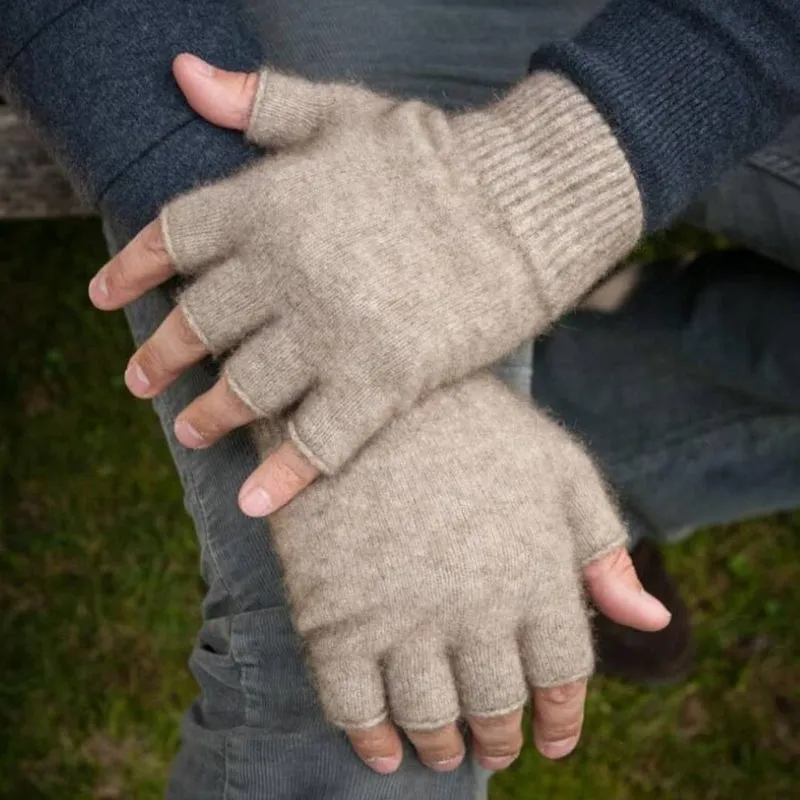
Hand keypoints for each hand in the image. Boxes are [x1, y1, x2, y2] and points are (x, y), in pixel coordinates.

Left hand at [90, 54, 641, 484]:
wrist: (523, 201)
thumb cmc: (433, 156)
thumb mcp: (343, 109)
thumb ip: (262, 99)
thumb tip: (181, 72)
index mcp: (268, 201)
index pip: (172, 237)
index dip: (131, 268)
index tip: (105, 297)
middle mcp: (285, 269)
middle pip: (199, 324)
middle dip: (162, 356)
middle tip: (142, 381)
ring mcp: (331, 330)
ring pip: (245, 390)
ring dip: (210, 417)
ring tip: (192, 431)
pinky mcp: (382, 379)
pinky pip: (317, 442)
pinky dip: (283, 478)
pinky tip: (254, 505)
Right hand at [254, 372, 668, 772]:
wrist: (369, 389)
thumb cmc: (472, 425)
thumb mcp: (557, 469)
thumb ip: (604, 550)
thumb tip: (654, 622)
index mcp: (537, 575)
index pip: (563, 676)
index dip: (561, 717)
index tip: (553, 741)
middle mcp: (476, 610)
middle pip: (496, 705)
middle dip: (500, 736)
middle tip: (494, 745)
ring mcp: (402, 617)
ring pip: (429, 717)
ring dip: (442, 747)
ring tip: (445, 751)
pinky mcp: (334, 617)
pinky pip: (353, 707)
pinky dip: (370, 741)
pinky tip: (384, 749)